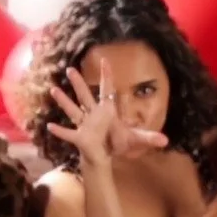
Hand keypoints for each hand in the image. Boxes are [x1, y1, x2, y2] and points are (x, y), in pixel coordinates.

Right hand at [48, 60, 168, 163]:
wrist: (105, 155)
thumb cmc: (117, 142)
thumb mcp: (134, 139)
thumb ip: (148, 137)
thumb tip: (166, 141)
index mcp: (107, 110)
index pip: (107, 89)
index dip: (107, 76)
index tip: (105, 60)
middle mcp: (94, 114)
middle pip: (85, 96)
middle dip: (79, 83)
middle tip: (70, 69)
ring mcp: (85, 125)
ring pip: (73, 111)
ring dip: (64, 101)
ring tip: (54, 90)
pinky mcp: (80, 138)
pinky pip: (69, 133)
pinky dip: (60, 131)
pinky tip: (50, 126)